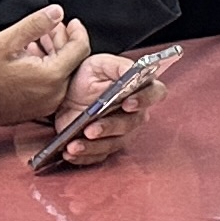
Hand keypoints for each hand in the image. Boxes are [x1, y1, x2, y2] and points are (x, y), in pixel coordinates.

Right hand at [0, 5, 90, 131]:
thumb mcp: (6, 42)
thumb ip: (35, 25)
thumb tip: (58, 11)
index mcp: (52, 76)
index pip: (80, 49)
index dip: (78, 31)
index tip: (71, 21)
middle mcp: (56, 93)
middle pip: (73, 60)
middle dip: (64, 40)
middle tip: (50, 26)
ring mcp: (49, 103)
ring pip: (63, 71)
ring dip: (55, 52)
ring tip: (38, 38)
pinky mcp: (41, 107)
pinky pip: (54, 83)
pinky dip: (49, 67)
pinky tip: (32, 56)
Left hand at [42, 47, 160, 166]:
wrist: (64, 94)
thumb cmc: (86, 76)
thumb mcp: (100, 64)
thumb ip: (119, 66)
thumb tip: (133, 71)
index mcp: (138, 90)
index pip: (154, 93)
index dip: (144, 99)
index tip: (127, 103)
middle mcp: (134, 114)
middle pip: (131, 124)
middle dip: (110, 127)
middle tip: (91, 129)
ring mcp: (120, 133)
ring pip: (113, 143)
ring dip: (94, 146)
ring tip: (74, 145)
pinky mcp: (103, 146)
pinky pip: (98, 155)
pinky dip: (83, 156)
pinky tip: (70, 152)